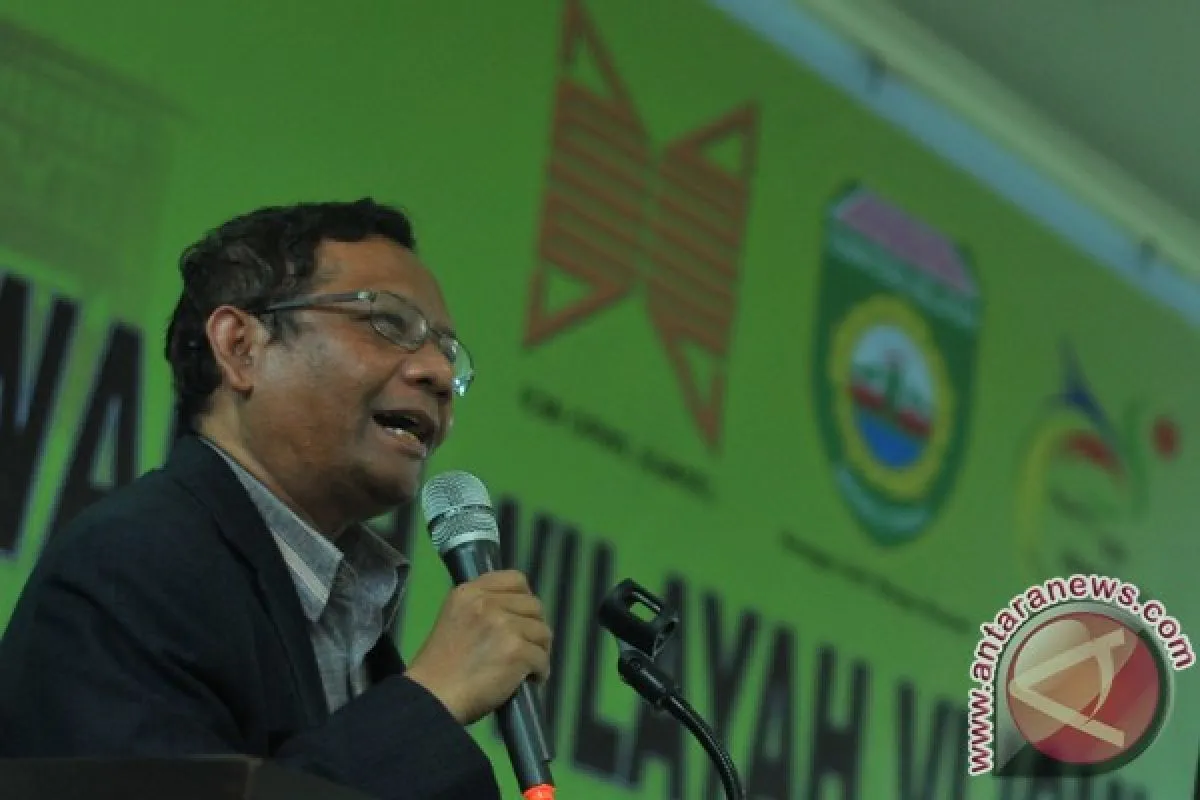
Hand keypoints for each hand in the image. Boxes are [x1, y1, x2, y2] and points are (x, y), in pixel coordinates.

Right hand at [404, 570, 551, 724]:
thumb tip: (516, 614)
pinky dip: (540, 671)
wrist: (431, 699)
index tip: (522, 617)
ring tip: (529, 666)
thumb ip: (481, 610)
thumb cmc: (439, 669)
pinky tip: (530, 680)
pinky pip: (542, 658)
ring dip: (539, 650)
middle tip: (528, 646)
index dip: (524, 598)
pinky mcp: (516, 650)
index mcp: (468, 593)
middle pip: (533, 605)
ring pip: (542, 631)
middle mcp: (487, 603)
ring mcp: (503, 625)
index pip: (515, 579)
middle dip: (534, 627)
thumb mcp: (454, 621)